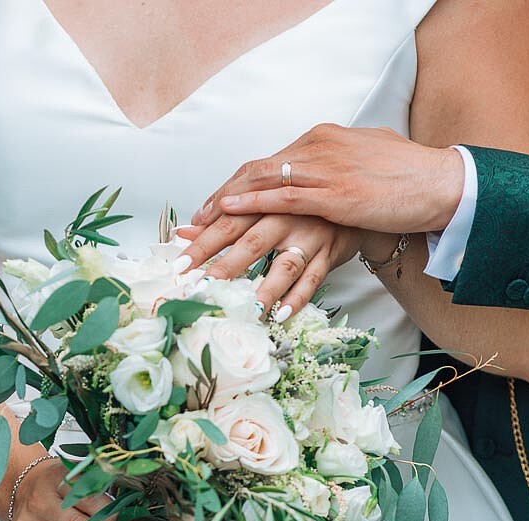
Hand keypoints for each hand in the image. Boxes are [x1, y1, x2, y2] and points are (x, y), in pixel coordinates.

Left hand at [175, 215, 366, 321]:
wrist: (349, 197)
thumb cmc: (298, 202)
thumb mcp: (261, 203)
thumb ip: (224, 218)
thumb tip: (184, 232)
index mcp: (264, 202)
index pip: (226, 224)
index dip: (202, 245)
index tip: (180, 266)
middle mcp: (286, 217)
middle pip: (251, 242)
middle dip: (225, 267)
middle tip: (202, 289)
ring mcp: (310, 236)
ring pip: (286, 264)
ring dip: (266, 288)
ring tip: (246, 308)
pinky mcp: (330, 253)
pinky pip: (314, 279)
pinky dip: (298, 298)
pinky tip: (281, 314)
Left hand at [191, 124, 464, 233]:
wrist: (442, 181)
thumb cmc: (405, 176)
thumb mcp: (359, 161)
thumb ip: (331, 166)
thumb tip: (312, 177)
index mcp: (319, 141)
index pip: (261, 167)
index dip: (229, 191)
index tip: (206, 214)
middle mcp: (315, 150)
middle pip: (250, 179)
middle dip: (215, 211)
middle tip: (187, 235)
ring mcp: (324, 171)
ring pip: (260, 194)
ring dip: (226, 224)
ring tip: (200, 250)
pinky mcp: (336, 195)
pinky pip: (285, 203)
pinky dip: (253, 210)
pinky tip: (232, 228)